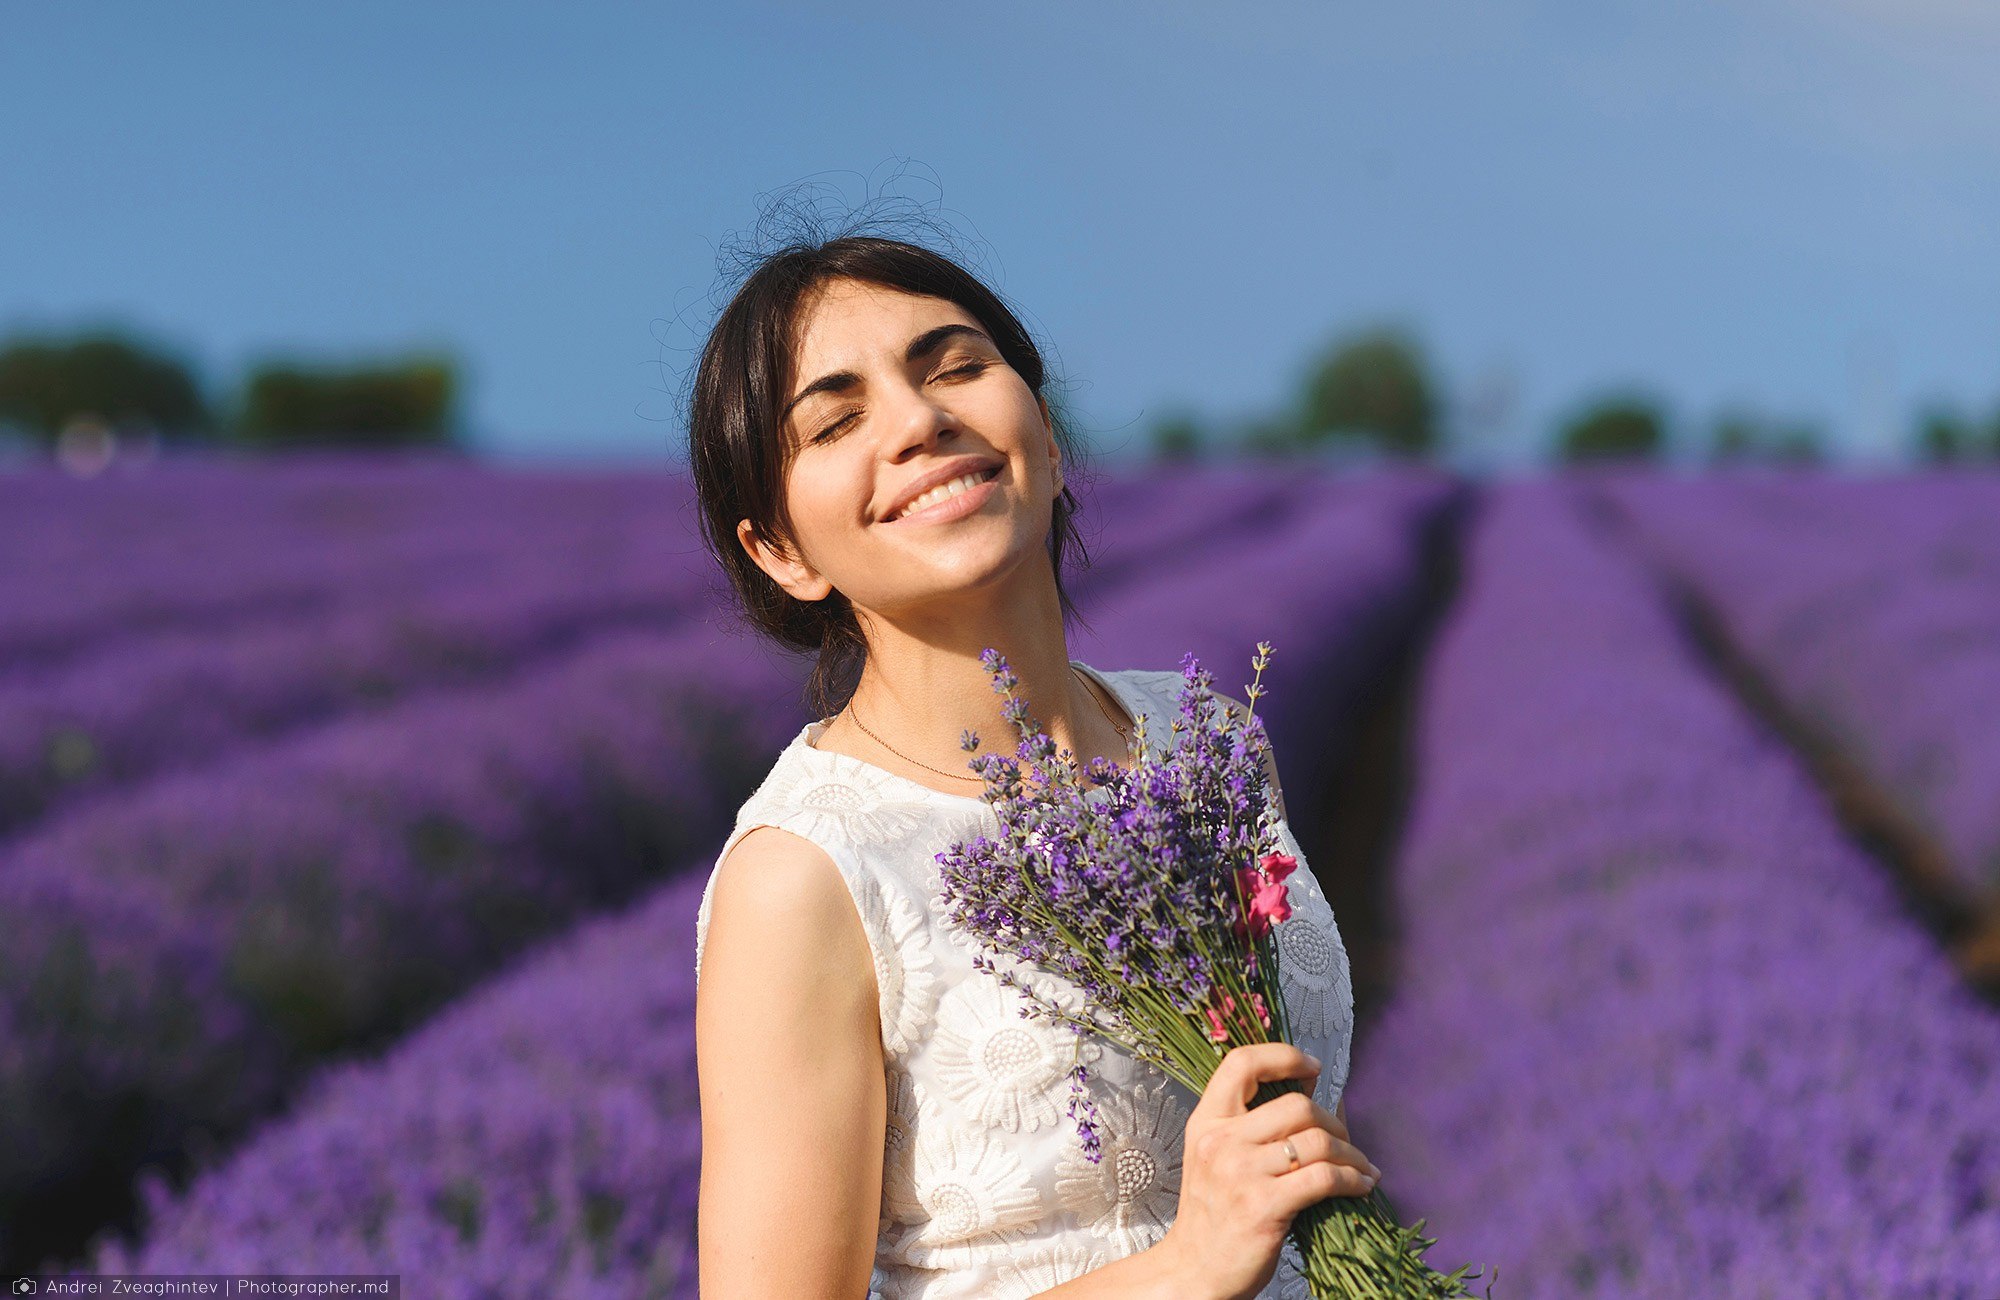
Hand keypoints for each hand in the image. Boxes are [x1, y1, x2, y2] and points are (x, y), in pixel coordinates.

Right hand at [1153, 1044, 1380, 1299]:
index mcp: (1206, 1123)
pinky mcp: (1264, 1207)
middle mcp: (1220, 1142)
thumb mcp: (1218, 1159)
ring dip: (1352, 1155)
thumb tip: (1321, 1096)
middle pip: (1296, 1105)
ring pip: (1318, 1141)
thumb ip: (1255, 1126)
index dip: (1283, 1056)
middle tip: (1345, 1143)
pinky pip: (1325, 1178)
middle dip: (1333, 1122)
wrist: (1194, 1271)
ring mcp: (1241, 1174)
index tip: (1312, 1068)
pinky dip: (1353, 1180)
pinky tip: (1361, 1186)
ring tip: (1361, 1168)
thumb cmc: (1213, 1215)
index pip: (1242, 1063)